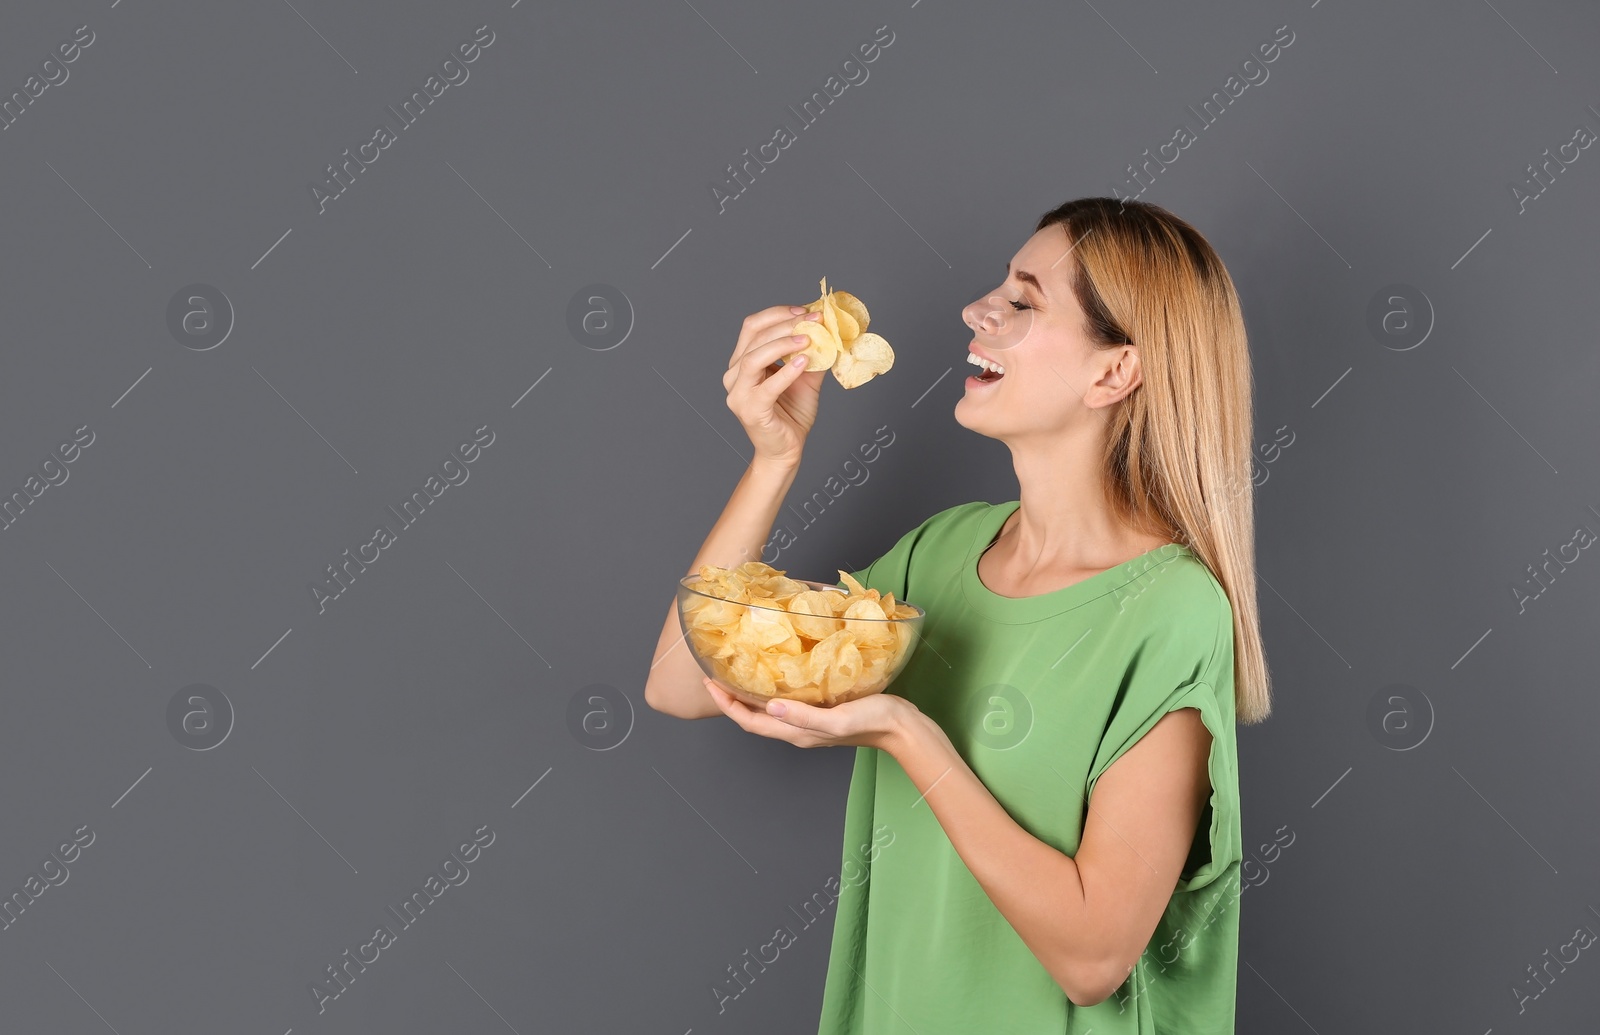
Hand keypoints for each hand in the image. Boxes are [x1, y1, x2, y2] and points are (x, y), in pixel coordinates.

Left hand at [702, 677, 910, 751]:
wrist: (902, 727)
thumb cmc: (873, 720)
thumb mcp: (837, 719)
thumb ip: (804, 716)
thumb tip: (769, 706)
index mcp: (796, 733)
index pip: (750, 722)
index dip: (726, 705)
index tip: (709, 683)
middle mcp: (798, 729)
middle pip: (754, 717)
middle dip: (731, 698)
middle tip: (715, 674)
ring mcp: (809, 721)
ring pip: (769, 710)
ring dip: (749, 694)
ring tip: (737, 672)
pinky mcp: (821, 711)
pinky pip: (787, 702)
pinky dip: (772, 689)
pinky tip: (775, 672)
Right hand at [722, 305, 827, 469]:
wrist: (786, 450)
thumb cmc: (791, 414)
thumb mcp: (806, 377)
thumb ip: (812, 354)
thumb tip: (828, 329)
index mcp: (742, 362)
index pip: (753, 326)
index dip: (778, 314)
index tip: (805, 311)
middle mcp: (734, 375)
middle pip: (754, 337)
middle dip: (786, 324)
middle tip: (814, 320)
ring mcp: (738, 393)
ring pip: (753, 357)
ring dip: (782, 344)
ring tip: (808, 339)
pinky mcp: (750, 410)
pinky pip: (767, 387)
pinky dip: (786, 372)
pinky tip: (804, 362)